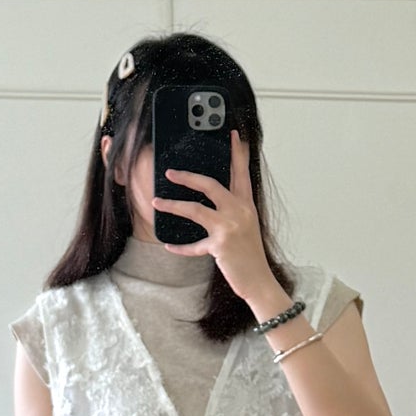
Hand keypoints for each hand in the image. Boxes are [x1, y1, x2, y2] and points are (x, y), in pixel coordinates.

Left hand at [157, 130, 279, 310]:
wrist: (259, 280)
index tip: (231, 136)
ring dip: (173, 205)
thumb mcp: (246, 226)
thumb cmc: (250, 254)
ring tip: (156, 202)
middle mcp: (239, 212)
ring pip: (196, 210)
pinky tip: (169, 245)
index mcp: (246, 205)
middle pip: (211, 185)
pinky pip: (194, 245)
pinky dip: (180, 246)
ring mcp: (229, 228)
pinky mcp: (220, 246)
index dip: (236, 153)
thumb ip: (233, 210)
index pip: (241, 173)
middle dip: (188, 177)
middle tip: (170, 172)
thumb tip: (213, 197)